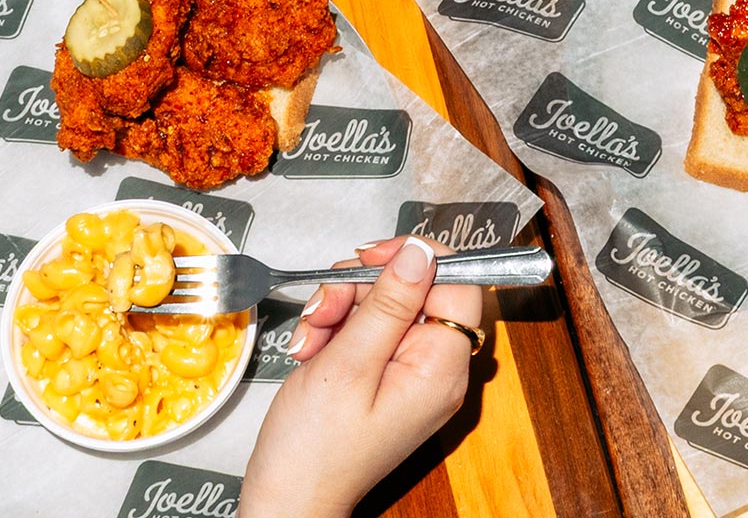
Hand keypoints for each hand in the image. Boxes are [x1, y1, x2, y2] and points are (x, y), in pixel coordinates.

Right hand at [241, 236, 480, 517]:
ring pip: (385, 305)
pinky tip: (312, 349)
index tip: (372, 256)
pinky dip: (336, 329)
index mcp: (441, 368)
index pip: (459, 284)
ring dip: (340, 308)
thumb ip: (389, 303)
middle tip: (325, 309)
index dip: (417, 260)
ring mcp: (410, 375)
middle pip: (414, 290)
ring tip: (311, 338)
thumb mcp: (349, 363)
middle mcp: (435, 370)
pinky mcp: (385, 378)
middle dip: (361, 288)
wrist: (287, 497)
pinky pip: (369, 330)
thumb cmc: (315, 447)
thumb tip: (420, 254)